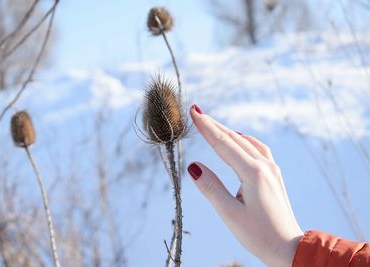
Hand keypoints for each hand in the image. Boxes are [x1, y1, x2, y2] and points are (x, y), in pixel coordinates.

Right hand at [187, 104, 302, 266]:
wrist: (289, 248)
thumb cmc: (259, 235)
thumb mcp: (230, 214)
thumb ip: (211, 188)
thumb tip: (194, 166)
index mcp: (253, 173)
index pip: (223, 144)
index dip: (206, 127)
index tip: (194, 111)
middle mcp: (264, 166)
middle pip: (234, 139)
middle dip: (214, 125)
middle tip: (197, 112)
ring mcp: (271, 169)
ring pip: (246, 142)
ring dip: (228, 131)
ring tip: (212, 124)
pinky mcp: (273, 175)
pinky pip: (257, 149)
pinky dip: (243, 140)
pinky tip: (238, 140)